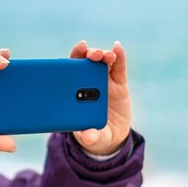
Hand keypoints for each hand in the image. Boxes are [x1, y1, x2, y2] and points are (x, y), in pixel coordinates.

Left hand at [69, 40, 131, 154]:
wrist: (110, 137)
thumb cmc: (93, 134)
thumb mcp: (91, 138)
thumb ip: (90, 136)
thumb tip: (88, 137)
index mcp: (73, 92)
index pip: (69, 71)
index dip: (71, 60)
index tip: (73, 53)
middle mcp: (86, 83)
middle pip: (84, 63)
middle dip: (87, 55)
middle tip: (91, 54)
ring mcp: (103, 81)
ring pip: (101, 62)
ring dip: (102, 54)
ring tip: (105, 55)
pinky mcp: (118, 84)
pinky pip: (118, 67)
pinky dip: (118, 56)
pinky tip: (117, 48)